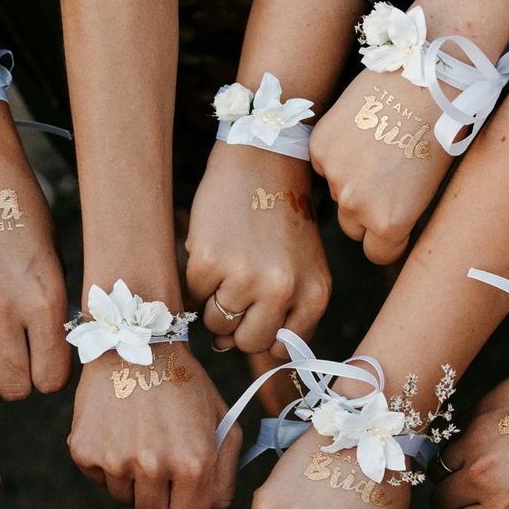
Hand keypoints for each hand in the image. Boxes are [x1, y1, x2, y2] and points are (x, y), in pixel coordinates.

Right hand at [69, 344, 240, 508]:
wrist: (136, 343)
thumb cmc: (184, 384)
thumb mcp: (223, 420)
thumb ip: (226, 472)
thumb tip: (211, 508)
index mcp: (193, 463)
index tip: (182, 494)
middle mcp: (153, 466)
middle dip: (158, 499)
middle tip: (159, 464)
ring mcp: (114, 460)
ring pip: (123, 498)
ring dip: (132, 480)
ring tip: (139, 439)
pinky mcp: (84, 451)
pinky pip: (97, 477)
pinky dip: (106, 462)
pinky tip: (117, 430)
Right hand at [185, 143, 329, 355]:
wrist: (262, 160)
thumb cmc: (280, 216)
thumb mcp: (300, 265)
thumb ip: (279, 311)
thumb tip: (223, 347)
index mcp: (314, 293)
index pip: (282, 348)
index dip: (264, 334)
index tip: (257, 313)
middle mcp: (284, 289)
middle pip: (248, 343)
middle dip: (237, 326)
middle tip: (237, 291)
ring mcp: (246, 277)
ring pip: (217, 325)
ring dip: (215, 302)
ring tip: (228, 267)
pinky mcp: (211, 262)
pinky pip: (194, 296)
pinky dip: (197, 280)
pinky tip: (213, 251)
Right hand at [308, 71, 451, 264]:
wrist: (426, 78)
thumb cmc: (442, 130)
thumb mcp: (430, 187)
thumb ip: (402, 213)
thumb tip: (386, 226)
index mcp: (390, 221)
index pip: (377, 253)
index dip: (389, 240)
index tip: (398, 224)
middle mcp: (357, 205)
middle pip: (353, 227)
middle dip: (367, 211)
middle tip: (388, 180)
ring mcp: (335, 175)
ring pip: (338, 194)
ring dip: (352, 180)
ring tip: (378, 148)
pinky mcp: (320, 146)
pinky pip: (325, 165)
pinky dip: (339, 154)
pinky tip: (362, 131)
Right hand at [431, 358, 508, 508]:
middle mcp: (482, 481)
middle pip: (439, 504)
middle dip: (453, 504)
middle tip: (473, 496)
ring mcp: (475, 446)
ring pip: (439, 471)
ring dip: (453, 473)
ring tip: (477, 467)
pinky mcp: (475, 417)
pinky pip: (450, 440)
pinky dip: (460, 446)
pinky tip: (483, 444)